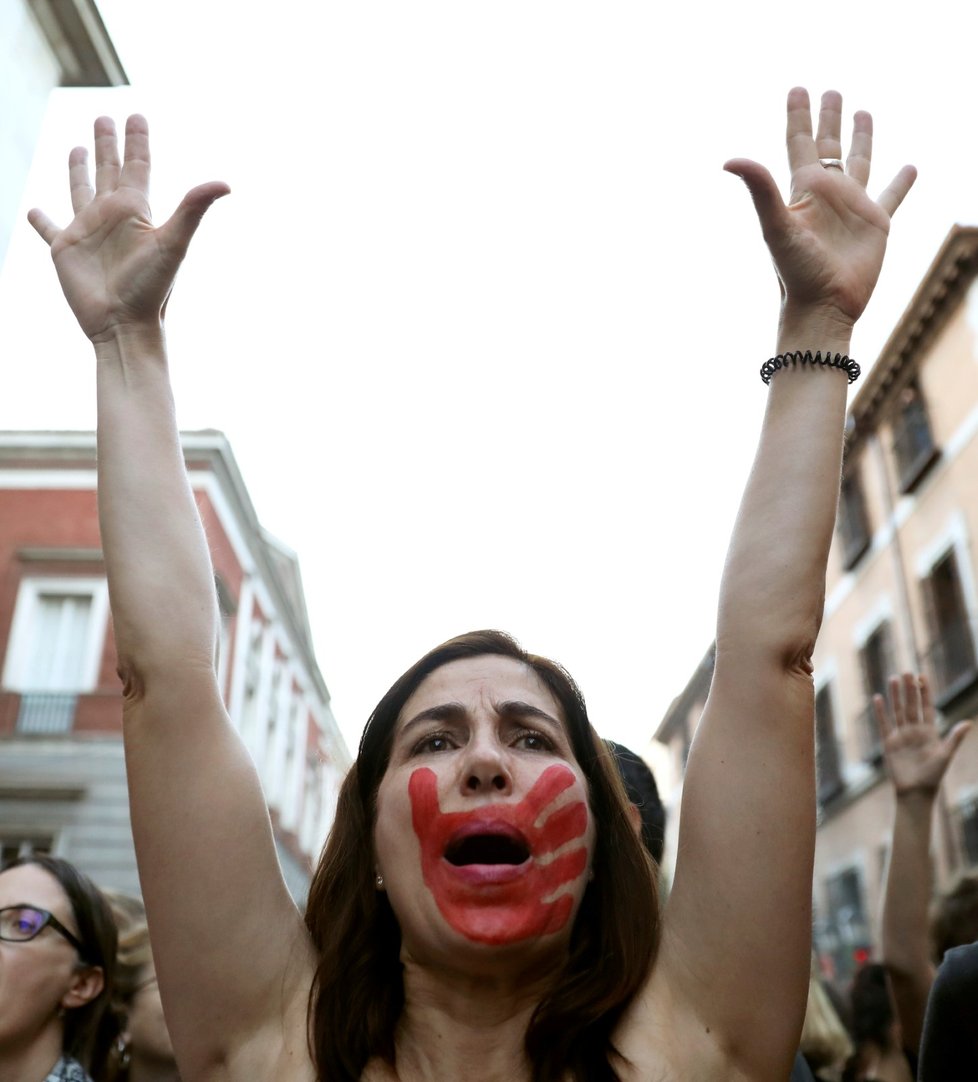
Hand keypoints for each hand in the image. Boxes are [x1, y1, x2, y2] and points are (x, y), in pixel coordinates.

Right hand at [28, 115, 228, 342]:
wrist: (125, 325)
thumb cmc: (151, 288)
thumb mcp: (174, 243)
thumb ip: (194, 209)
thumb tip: (226, 182)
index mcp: (136, 211)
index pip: (138, 165)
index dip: (137, 140)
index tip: (136, 115)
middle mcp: (112, 216)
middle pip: (108, 170)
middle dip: (108, 145)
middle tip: (104, 117)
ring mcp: (88, 232)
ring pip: (81, 190)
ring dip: (78, 170)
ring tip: (78, 147)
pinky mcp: (65, 249)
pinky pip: (49, 229)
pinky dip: (41, 220)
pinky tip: (36, 209)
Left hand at [725, 88, 915, 327]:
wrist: (822, 306)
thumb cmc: (795, 271)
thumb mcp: (776, 226)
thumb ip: (759, 189)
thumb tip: (729, 160)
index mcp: (803, 189)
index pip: (799, 142)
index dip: (798, 115)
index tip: (798, 88)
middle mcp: (827, 193)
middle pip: (828, 145)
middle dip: (828, 118)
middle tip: (830, 90)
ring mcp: (852, 207)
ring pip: (859, 162)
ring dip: (861, 138)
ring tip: (863, 112)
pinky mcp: (876, 225)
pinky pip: (891, 196)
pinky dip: (901, 182)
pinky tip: (910, 167)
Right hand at [873, 673, 971, 795]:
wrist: (915, 793)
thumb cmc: (933, 776)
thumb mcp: (945, 755)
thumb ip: (954, 738)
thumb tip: (968, 723)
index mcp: (930, 732)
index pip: (927, 707)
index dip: (925, 692)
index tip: (923, 676)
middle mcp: (915, 731)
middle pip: (911, 705)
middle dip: (909, 689)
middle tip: (906, 672)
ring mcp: (901, 736)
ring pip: (898, 711)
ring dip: (895, 695)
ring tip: (893, 679)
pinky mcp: (889, 743)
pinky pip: (884, 724)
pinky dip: (880, 712)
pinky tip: (878, 698)